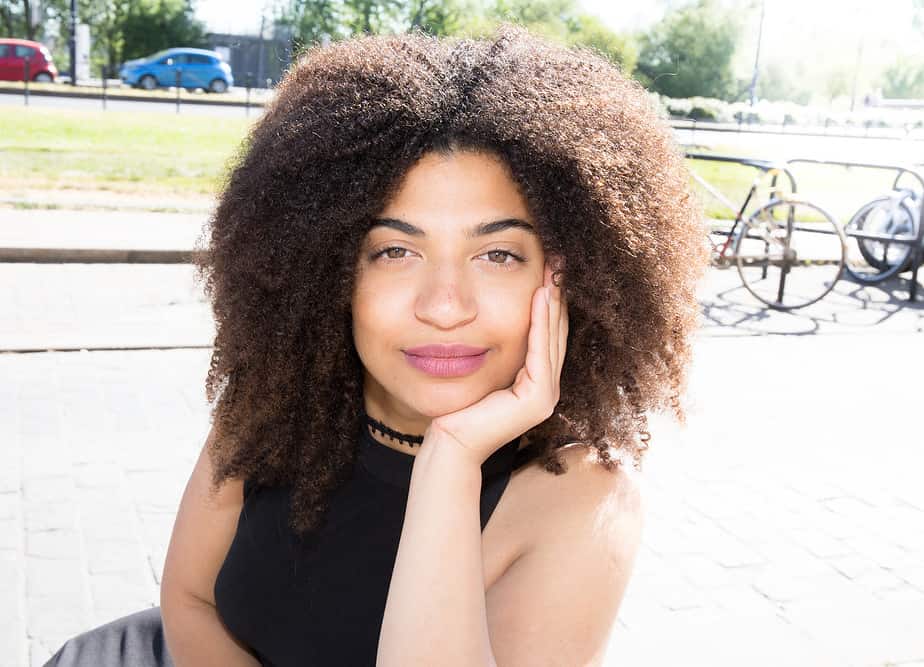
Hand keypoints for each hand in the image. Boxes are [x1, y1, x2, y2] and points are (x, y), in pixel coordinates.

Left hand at [423, 261, 567, 466]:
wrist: (449, 442)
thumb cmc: (456, 407)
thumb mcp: (480, 366)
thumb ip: (493, 346)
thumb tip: (488, 312)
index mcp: (536, 381)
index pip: (546, 332)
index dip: (550, 299)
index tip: (549, 266)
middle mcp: (547, 388)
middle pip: (555, 331)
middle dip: (557, 294)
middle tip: (559, 258)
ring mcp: (545, 396)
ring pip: (552, 338)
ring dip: (554, 301)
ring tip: (554, 269)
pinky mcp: (538, 401)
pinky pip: (540, 353)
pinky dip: (540, 322)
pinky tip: (540, 296)